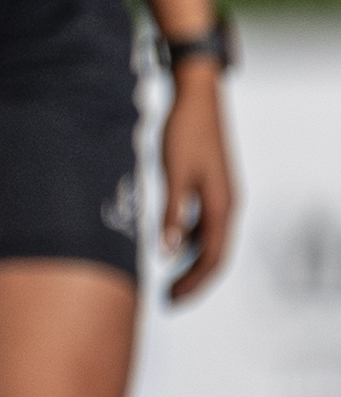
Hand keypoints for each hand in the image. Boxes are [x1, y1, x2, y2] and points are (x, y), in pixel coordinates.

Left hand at [159, 67, 236, 302]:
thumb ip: (171, 213)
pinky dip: (188, 239)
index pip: (212, 258)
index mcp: (222, 206)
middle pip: (215, 255)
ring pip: (210, 240)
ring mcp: (221, 196)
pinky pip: (204, 224)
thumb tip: (167, 251)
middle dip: (194, 279)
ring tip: (168, 278)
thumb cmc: (185, 131)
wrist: (197, 97)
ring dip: (191, 261)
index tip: (173, 299)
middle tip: (171, 299)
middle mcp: (228, 205)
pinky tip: (170, 244)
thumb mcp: (173, 173)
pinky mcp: (212, 187)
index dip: (193, 282)